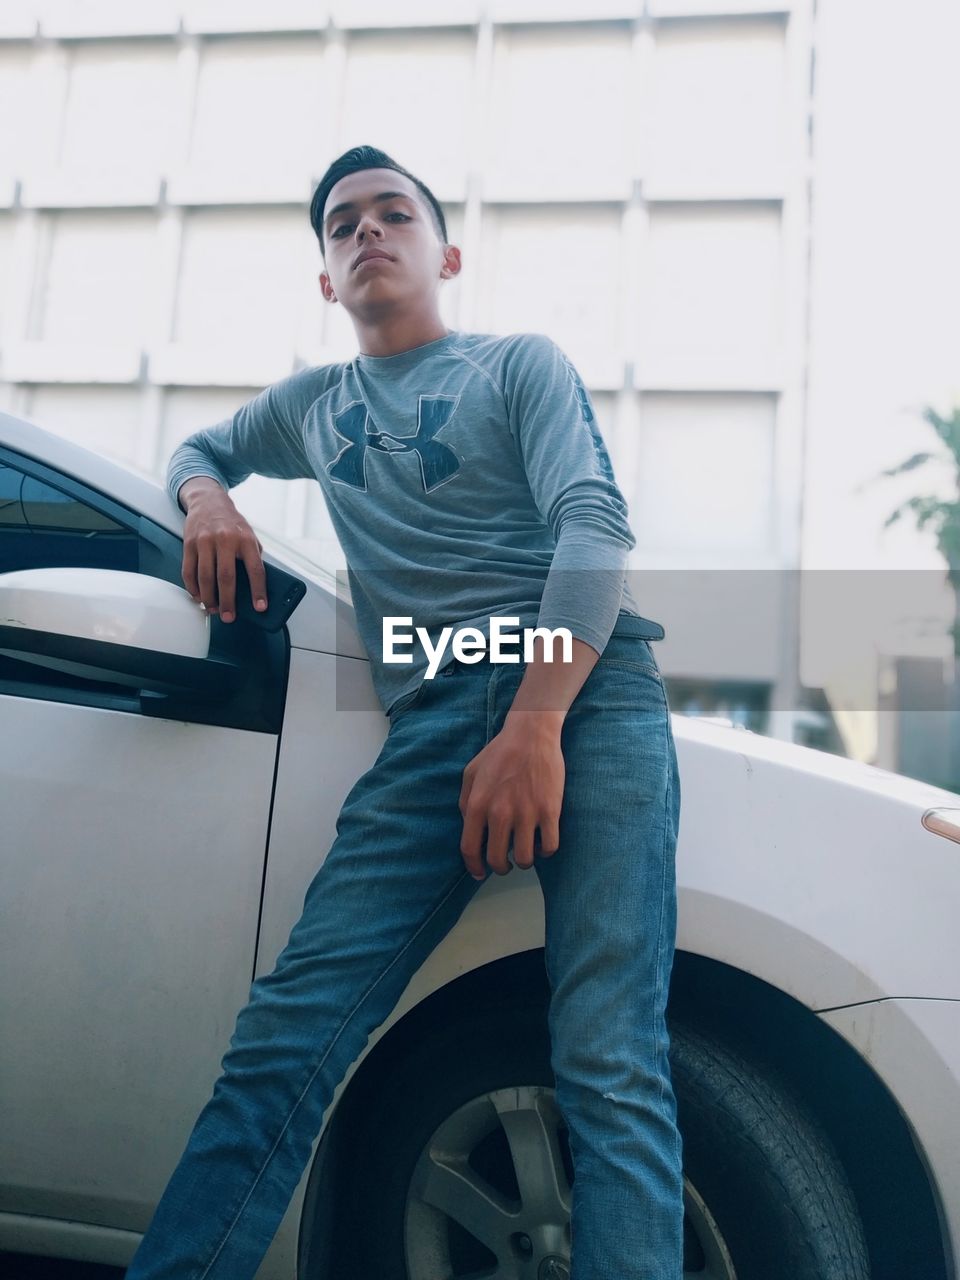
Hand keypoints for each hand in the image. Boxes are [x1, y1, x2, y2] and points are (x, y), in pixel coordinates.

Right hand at [180, 487, 267, 622]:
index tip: (260, 607)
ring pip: (205, 577)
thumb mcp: (249, 535)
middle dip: (228, 601)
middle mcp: (225, 539)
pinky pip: (188, 571)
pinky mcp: (189, 544)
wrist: (208, 501)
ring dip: (208, 598)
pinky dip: (193, 588)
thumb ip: (252, 557)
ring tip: (213, 610)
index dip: (258, 590)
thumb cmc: (231, 523)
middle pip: (226, 577)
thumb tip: (253, 587)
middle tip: (229, 617)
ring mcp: (205, 541)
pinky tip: (198, 596)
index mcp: (245, 539)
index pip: (255, 569)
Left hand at [459, 720, 563, 879]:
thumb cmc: (500, 752)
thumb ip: (464, 802)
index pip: (470, 849)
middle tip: (505, 863)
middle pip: (498, 859)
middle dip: (501, 868)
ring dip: (524, 861)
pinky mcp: (550, 811)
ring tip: (525, 851)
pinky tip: (542, 842)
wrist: (531, 734)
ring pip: (525, 859)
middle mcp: (500, 813)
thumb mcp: (470, 773)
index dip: (474, 867)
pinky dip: (545, 851)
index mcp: (477, 805)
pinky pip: (549, 847)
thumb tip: (468, 828)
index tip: (480, 873)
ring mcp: (526, 813)